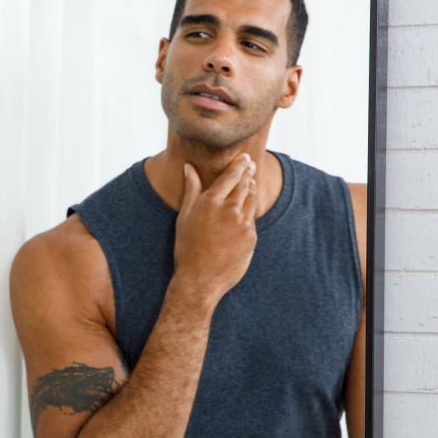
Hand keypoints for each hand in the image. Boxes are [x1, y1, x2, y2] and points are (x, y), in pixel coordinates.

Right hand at [172, 154, 257, 307]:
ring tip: (250, 183)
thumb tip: (188, 167)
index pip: (231, 174)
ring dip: (251, 189)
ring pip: (252, 199)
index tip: (244, 157)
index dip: (240, 163)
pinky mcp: (251, 237)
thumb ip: (191, 189)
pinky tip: (245, 210)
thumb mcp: (184, 217)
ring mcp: (243, 224)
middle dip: (248, 172)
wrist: (200, 280)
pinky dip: (249, 212)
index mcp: (210, 202)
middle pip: (245, 184)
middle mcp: (229, 210)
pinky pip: (252, 219)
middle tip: (250, 164)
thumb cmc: (187, 248)